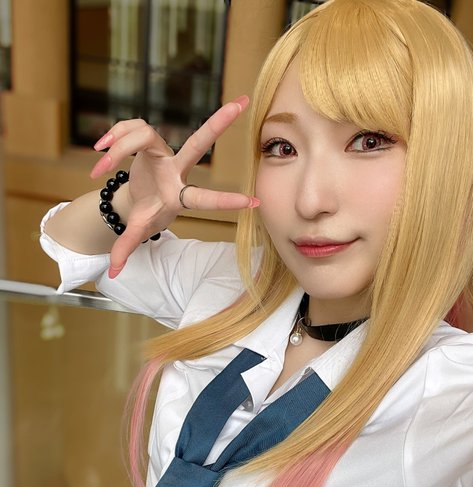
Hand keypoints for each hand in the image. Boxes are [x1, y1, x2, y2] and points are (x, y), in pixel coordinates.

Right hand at [90, 95, 258, 277]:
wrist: (137, 197)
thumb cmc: (147, 214)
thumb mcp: (138, 230)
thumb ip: (126, 249)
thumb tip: (112, 274)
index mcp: (178, 195)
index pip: (204, 199)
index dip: (226, 202)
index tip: (254, 203)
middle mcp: (177, 169)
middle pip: (198, 143)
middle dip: (219, 123)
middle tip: (242, 103)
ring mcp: (164, 151)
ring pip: (141, 135)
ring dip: (116, 149)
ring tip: (96, 166)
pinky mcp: (149, 138)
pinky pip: (130, 128)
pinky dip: (112, 137)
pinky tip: (98, 150)